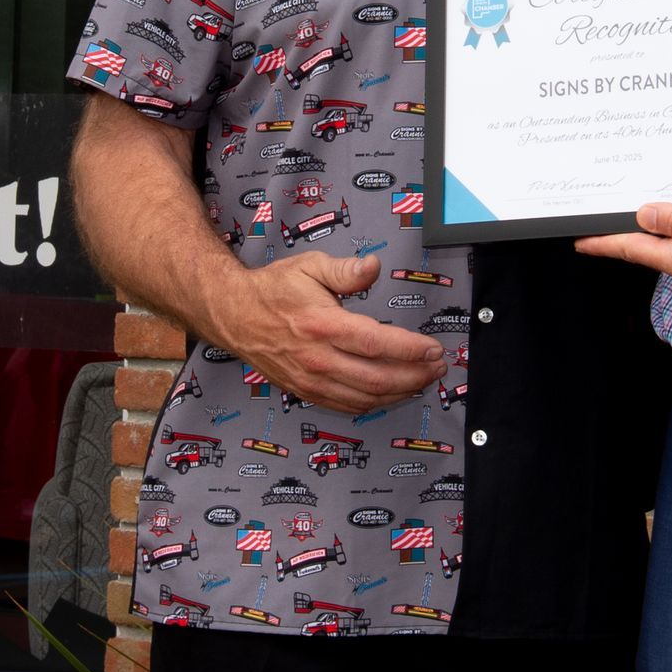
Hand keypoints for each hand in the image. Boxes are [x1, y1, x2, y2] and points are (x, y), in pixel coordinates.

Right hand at [204, 252, 445, 414]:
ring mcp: (310, 379)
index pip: (375, 343)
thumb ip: (345, 270)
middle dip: (414, 375)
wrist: (233, 314)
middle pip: (376, 378)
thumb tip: (374, 267)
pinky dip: (374, 405)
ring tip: (424, 382)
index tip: (433, 348)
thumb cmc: (273, 289)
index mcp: (321, 325)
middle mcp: (317, 358)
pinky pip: (346, 406)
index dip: (410, 349)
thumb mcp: (309, 266)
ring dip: (400, 393)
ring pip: (364, 398)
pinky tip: (393, 395)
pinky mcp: (305, 391)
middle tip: (437, 368)